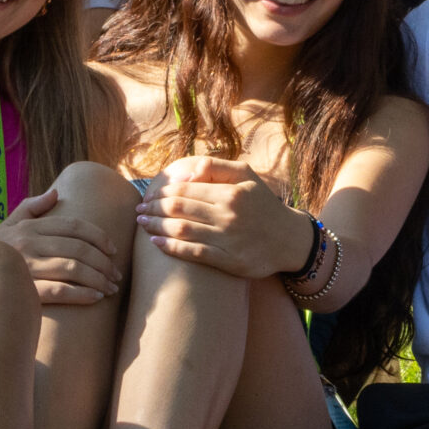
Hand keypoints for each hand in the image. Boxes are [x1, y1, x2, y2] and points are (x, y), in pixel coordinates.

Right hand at [0, 188, 123, 304]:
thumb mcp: (8, 224)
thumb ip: (31, 206)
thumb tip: (56, 193)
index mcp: (30, 227)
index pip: (75, 226)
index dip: (99, 237)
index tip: (113, 250)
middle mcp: (29, 244)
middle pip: (79, 249)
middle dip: (104, 262)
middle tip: (116, 274)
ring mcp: (26, 268)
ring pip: (73, 269)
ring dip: (98, 279)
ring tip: (111, 287)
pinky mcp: (25, 291)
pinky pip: (60, 292)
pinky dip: (82, 295)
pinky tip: (96, 298)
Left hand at [137, 156, 310, 278]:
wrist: (289, 239)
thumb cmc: (263, 204)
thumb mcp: (247, 176)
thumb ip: (217, 167)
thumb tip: (187, 172)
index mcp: (231, 192)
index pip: (185, 190)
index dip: (161, 192)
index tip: (148, 195)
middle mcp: (228, 215)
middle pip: (179, 209)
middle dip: (153, 208)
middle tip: (139, 210)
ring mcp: (228, 239)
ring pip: (182, 230)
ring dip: (156, 226)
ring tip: (142, 224)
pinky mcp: (229, 261)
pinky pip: (193, 253)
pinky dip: (170, 247)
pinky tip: (156, 242)